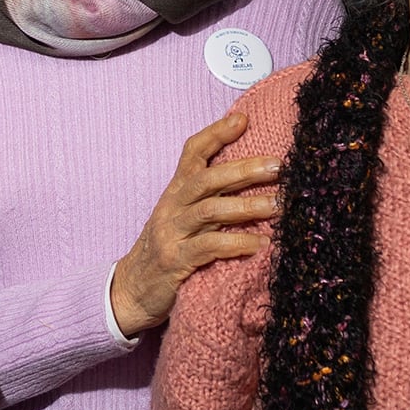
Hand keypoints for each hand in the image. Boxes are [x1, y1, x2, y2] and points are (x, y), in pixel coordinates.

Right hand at [110, 114, 282, 337]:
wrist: (130, 291)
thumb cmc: (167, 250)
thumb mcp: (183, 217)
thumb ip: (210, 198)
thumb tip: (252, 177)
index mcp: (175, 192)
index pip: (192, 152)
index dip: (215, 133)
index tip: (243, 119)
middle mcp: (172, 207)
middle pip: (207, 178)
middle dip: (244, 169)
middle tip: (278, 166)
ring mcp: (171, 234)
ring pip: (210, 210)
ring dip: (247, 206)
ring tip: (278, 205)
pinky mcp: (175, 261)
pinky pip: (209, 247)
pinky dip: (237, 243)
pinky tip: (261, 244)